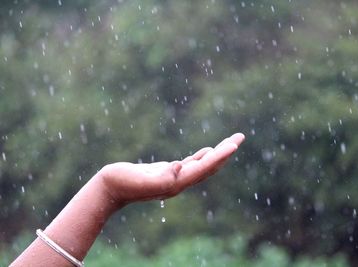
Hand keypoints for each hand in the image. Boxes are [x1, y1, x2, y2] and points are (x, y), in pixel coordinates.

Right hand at [98, 133, 244, 204]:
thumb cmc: (121, 184)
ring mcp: (174, 178)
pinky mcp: (167, 173)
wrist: (108, 190)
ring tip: (231, 143)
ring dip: (218, 154)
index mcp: (176, 183)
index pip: (204, 168)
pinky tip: (207, 151)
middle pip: (209, 166)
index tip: (234, 144)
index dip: (220, 156)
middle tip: (240, 137)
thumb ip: (160, 178)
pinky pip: (191, 164)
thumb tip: (179, 167)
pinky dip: (203, 157)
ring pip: (202, 165)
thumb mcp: (139, 180)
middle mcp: (179, 182)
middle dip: (225, 152)